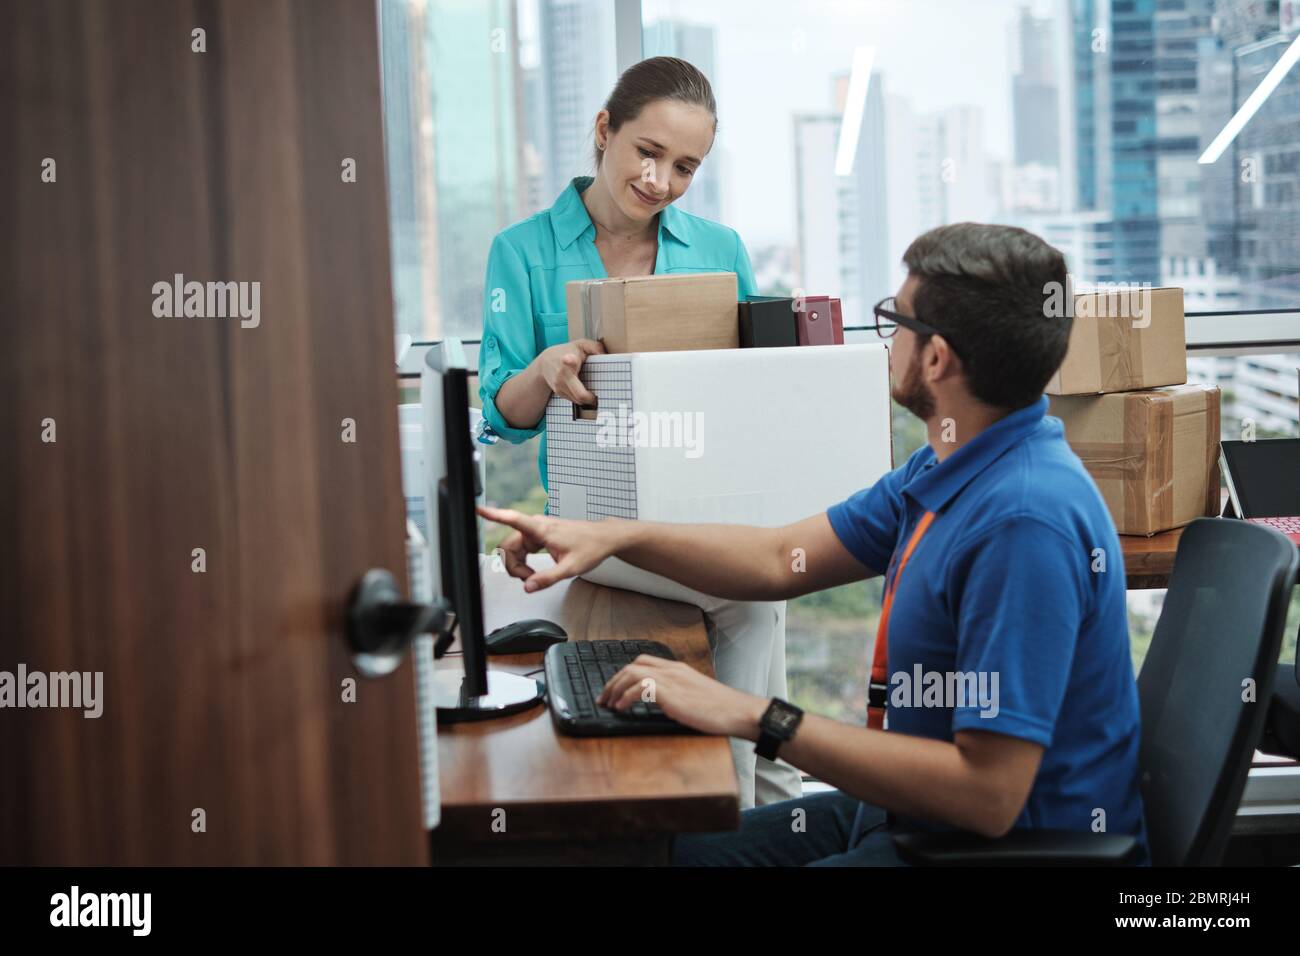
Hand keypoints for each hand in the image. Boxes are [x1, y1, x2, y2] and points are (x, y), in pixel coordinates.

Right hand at [477, 505, 623, 591]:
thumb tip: (528, 587)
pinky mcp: (538, 535)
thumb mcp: (571, 568)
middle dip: (513, 566)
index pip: (513, 519)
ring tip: (534, 576)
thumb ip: (548, 578)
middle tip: (529, 580)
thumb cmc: (591, 547)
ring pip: (513, 549)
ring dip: (518, 565)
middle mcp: (536, 527)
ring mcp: (537, 531)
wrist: (603, 538)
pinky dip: (523, 562)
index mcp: (542, 530)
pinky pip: (521, 549)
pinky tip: (532, 570)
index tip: (478, 509)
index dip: (494, 515)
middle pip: (508, 546)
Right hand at [535, 339, 604, 406]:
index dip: (570, 360)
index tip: (569, 358)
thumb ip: (595, 347)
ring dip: (587, 399)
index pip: (569, 360)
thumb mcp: (580, 344)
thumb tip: (605, 355)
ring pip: (578, 400)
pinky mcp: (558, 392)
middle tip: (597, 397)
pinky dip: (580, 398)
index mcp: (569, 360)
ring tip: (591, 394)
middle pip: (580, 394)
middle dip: (591, 399)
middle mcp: (562, 374)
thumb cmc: (567, 352)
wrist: (545, 362)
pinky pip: (573, 400)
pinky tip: (582, 391)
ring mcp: (559, 385)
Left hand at [597, 655, 767, 738]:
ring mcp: (672, 680)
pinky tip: (621, 708)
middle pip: (633, 665)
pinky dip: (625, 697)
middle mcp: (673, 670)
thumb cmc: (722, 709)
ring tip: (608, 703)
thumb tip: (662, 703)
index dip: (624, 673)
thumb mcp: (696, 696)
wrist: (739, 712)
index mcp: (678, 669)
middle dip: (613, 680)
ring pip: (632, 673)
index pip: (643, 661)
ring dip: (615, 688)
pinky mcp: (672, 693)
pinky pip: (640, 687)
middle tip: (603, 697)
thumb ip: (678, 694)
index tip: (614, 688)